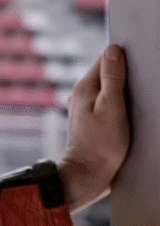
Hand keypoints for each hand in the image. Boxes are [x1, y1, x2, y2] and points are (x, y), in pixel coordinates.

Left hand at [57, 43, 129, 213]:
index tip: (142, 63)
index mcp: (84, 87)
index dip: (124, 58)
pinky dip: (122, 107)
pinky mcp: (93, 122)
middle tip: (144, 85)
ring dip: (125, 93)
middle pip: (108, 75)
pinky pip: (109, 106)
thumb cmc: (101, 145)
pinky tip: (132, 115)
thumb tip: (113, 50)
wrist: (88, 176)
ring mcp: (86, 108)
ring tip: (139, 102)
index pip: (105, 60)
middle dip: (127, 76)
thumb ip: (113, 79)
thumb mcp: (112, 108)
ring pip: (110, 91)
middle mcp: (82, 95)